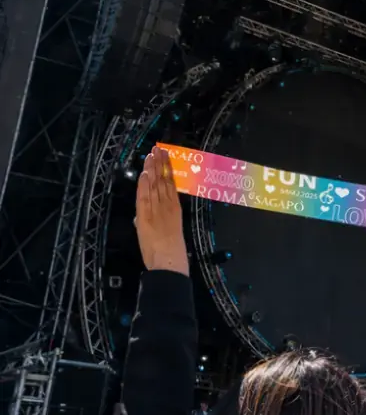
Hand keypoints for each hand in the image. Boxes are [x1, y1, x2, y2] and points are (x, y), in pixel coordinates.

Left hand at [135, 147, 187, 275]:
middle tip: (157, 149)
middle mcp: (167, 207)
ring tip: (151, 155)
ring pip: (155, 185)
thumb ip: (156, 222)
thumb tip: (142, 217)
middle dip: (159, 165)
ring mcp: (158, 210)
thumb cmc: (172, 255)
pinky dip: (145, 184)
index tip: (162, 158)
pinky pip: (147, 196)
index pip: (169, 185)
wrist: (169, 264)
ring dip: (152, 169)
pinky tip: (145, 173)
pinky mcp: (149, 216)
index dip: (165, 171)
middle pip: (163, 182)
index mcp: (175, 211)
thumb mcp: (169, 235)